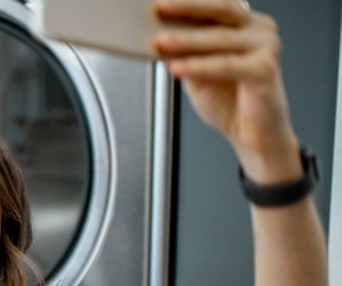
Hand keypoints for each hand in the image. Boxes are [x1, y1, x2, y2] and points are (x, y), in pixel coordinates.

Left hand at [154, 0, 298, 175]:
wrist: (252, 135)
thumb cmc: (229, 102)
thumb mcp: (196, 72)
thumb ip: (182, 53)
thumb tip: (156, 38)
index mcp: (243, 24)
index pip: (214, 4)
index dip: (188, 1)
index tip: (160, 1)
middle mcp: (258, 29)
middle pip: (221, 9)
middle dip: (187, 7)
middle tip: (159, 8)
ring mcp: (266, 46)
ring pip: (220, 38)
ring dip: (186, 40)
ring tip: (161, 43)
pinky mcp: (266, 68)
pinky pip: (226, 64)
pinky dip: (199, 66)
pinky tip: (178, 67)